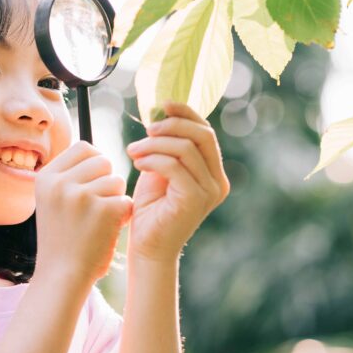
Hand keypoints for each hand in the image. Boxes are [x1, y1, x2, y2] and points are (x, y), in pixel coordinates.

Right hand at [34, 141, 133, 286]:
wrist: (61, 275)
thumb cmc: (61, 238)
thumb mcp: (52, 201)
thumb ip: (68, 176)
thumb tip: (95, 152)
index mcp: (46, 177)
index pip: (83, 147)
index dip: (95, 162)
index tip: (93, 182)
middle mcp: (60, 183)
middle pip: (102, 160)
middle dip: (107, 180)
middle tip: (98, 204)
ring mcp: (81, 195)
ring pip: (116, 180)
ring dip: (115, 198)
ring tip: (100, 220)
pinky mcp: (102, 210)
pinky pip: (125, 200)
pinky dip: (123, 215)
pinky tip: (109, 229)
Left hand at [125, 100, 230, 263]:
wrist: (147, 247)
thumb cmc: (151, 210)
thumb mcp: (161, 170)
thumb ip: (167, 147)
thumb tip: (161, 113)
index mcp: (214, 172)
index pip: (206, 132)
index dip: (186, 114)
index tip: (162, 105)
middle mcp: (218, 181)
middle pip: (202, 135)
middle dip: (172, 125)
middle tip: (146, 129)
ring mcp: (210, 191)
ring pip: (185, 149)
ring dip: (155, 144)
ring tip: (134, 150)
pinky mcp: (195, 200)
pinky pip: (175, 166)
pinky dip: (153, 158)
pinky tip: (138, 163)